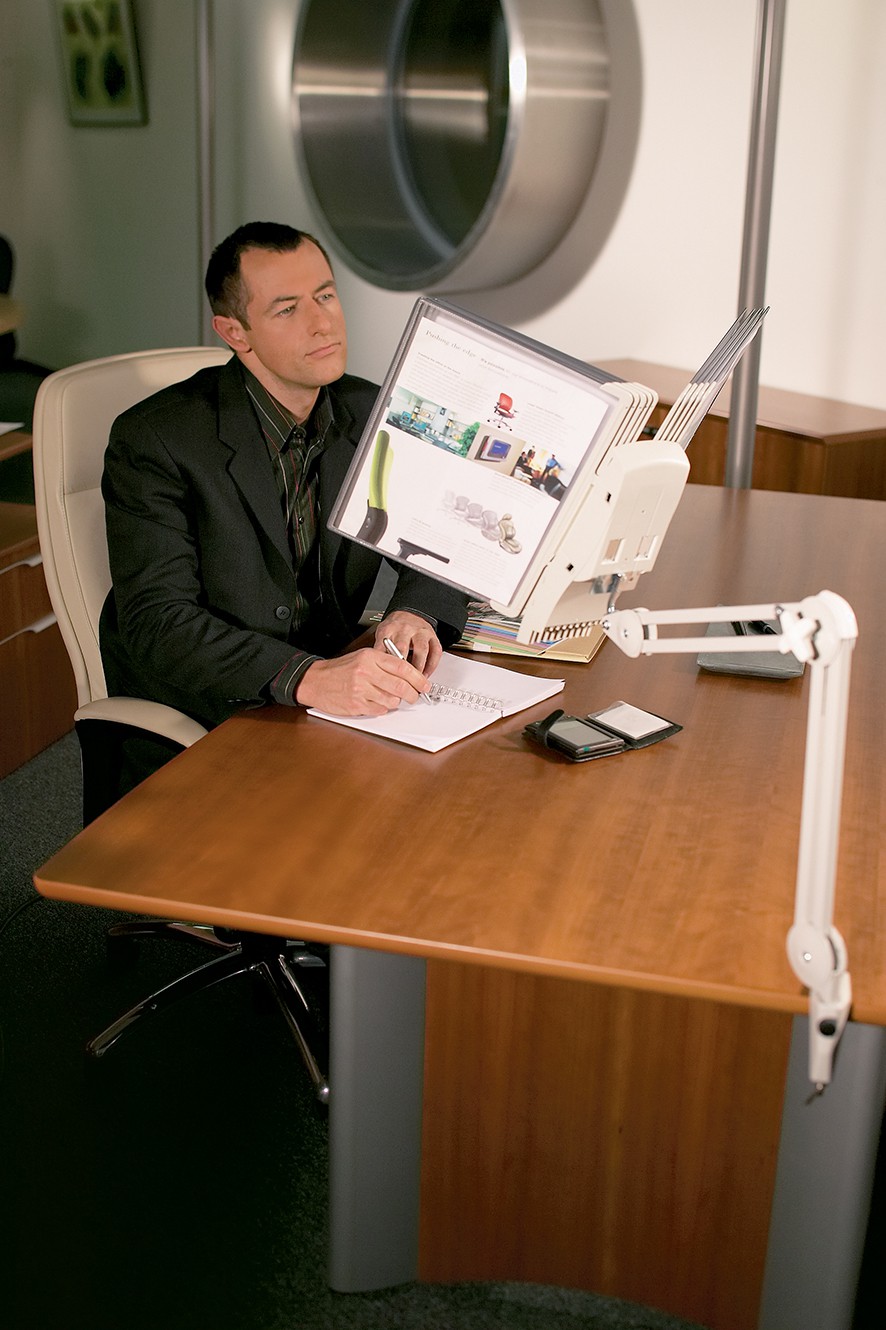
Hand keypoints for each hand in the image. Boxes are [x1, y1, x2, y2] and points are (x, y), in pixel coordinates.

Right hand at [295, 647, 429, 715]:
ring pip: (392, 700)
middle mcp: (366, 672)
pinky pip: (379, 710)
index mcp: (370, 657)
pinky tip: (375, 702)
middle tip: (414, 696)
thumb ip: (383, 663)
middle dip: (412, 694)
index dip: (418, 678)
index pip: (402, 667)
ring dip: (396, 702)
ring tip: (389, 697)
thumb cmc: (340, 669)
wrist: (315, 681)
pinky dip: (382, 708)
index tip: (425, 685)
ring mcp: (360, 690)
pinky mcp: (356, 705)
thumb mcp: (362, 657)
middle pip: (400, 686)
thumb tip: (408, 674)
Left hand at [373, 610, 442, 675]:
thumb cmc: (393, 629)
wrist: (408, 614)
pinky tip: (426, 675)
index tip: (385, 678)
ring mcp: (420, 632)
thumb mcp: (381, 636)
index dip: (384, 665)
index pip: (384, 648)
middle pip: (402, 648)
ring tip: (415, 681)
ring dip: (418, 667)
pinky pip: (435, 652)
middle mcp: (405, 630)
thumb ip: (379, 651)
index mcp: (388, 630)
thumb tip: (374, 671)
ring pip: (421, 650)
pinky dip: (431, 666)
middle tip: (401, 682)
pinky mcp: (432, 636)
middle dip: (401, 667)